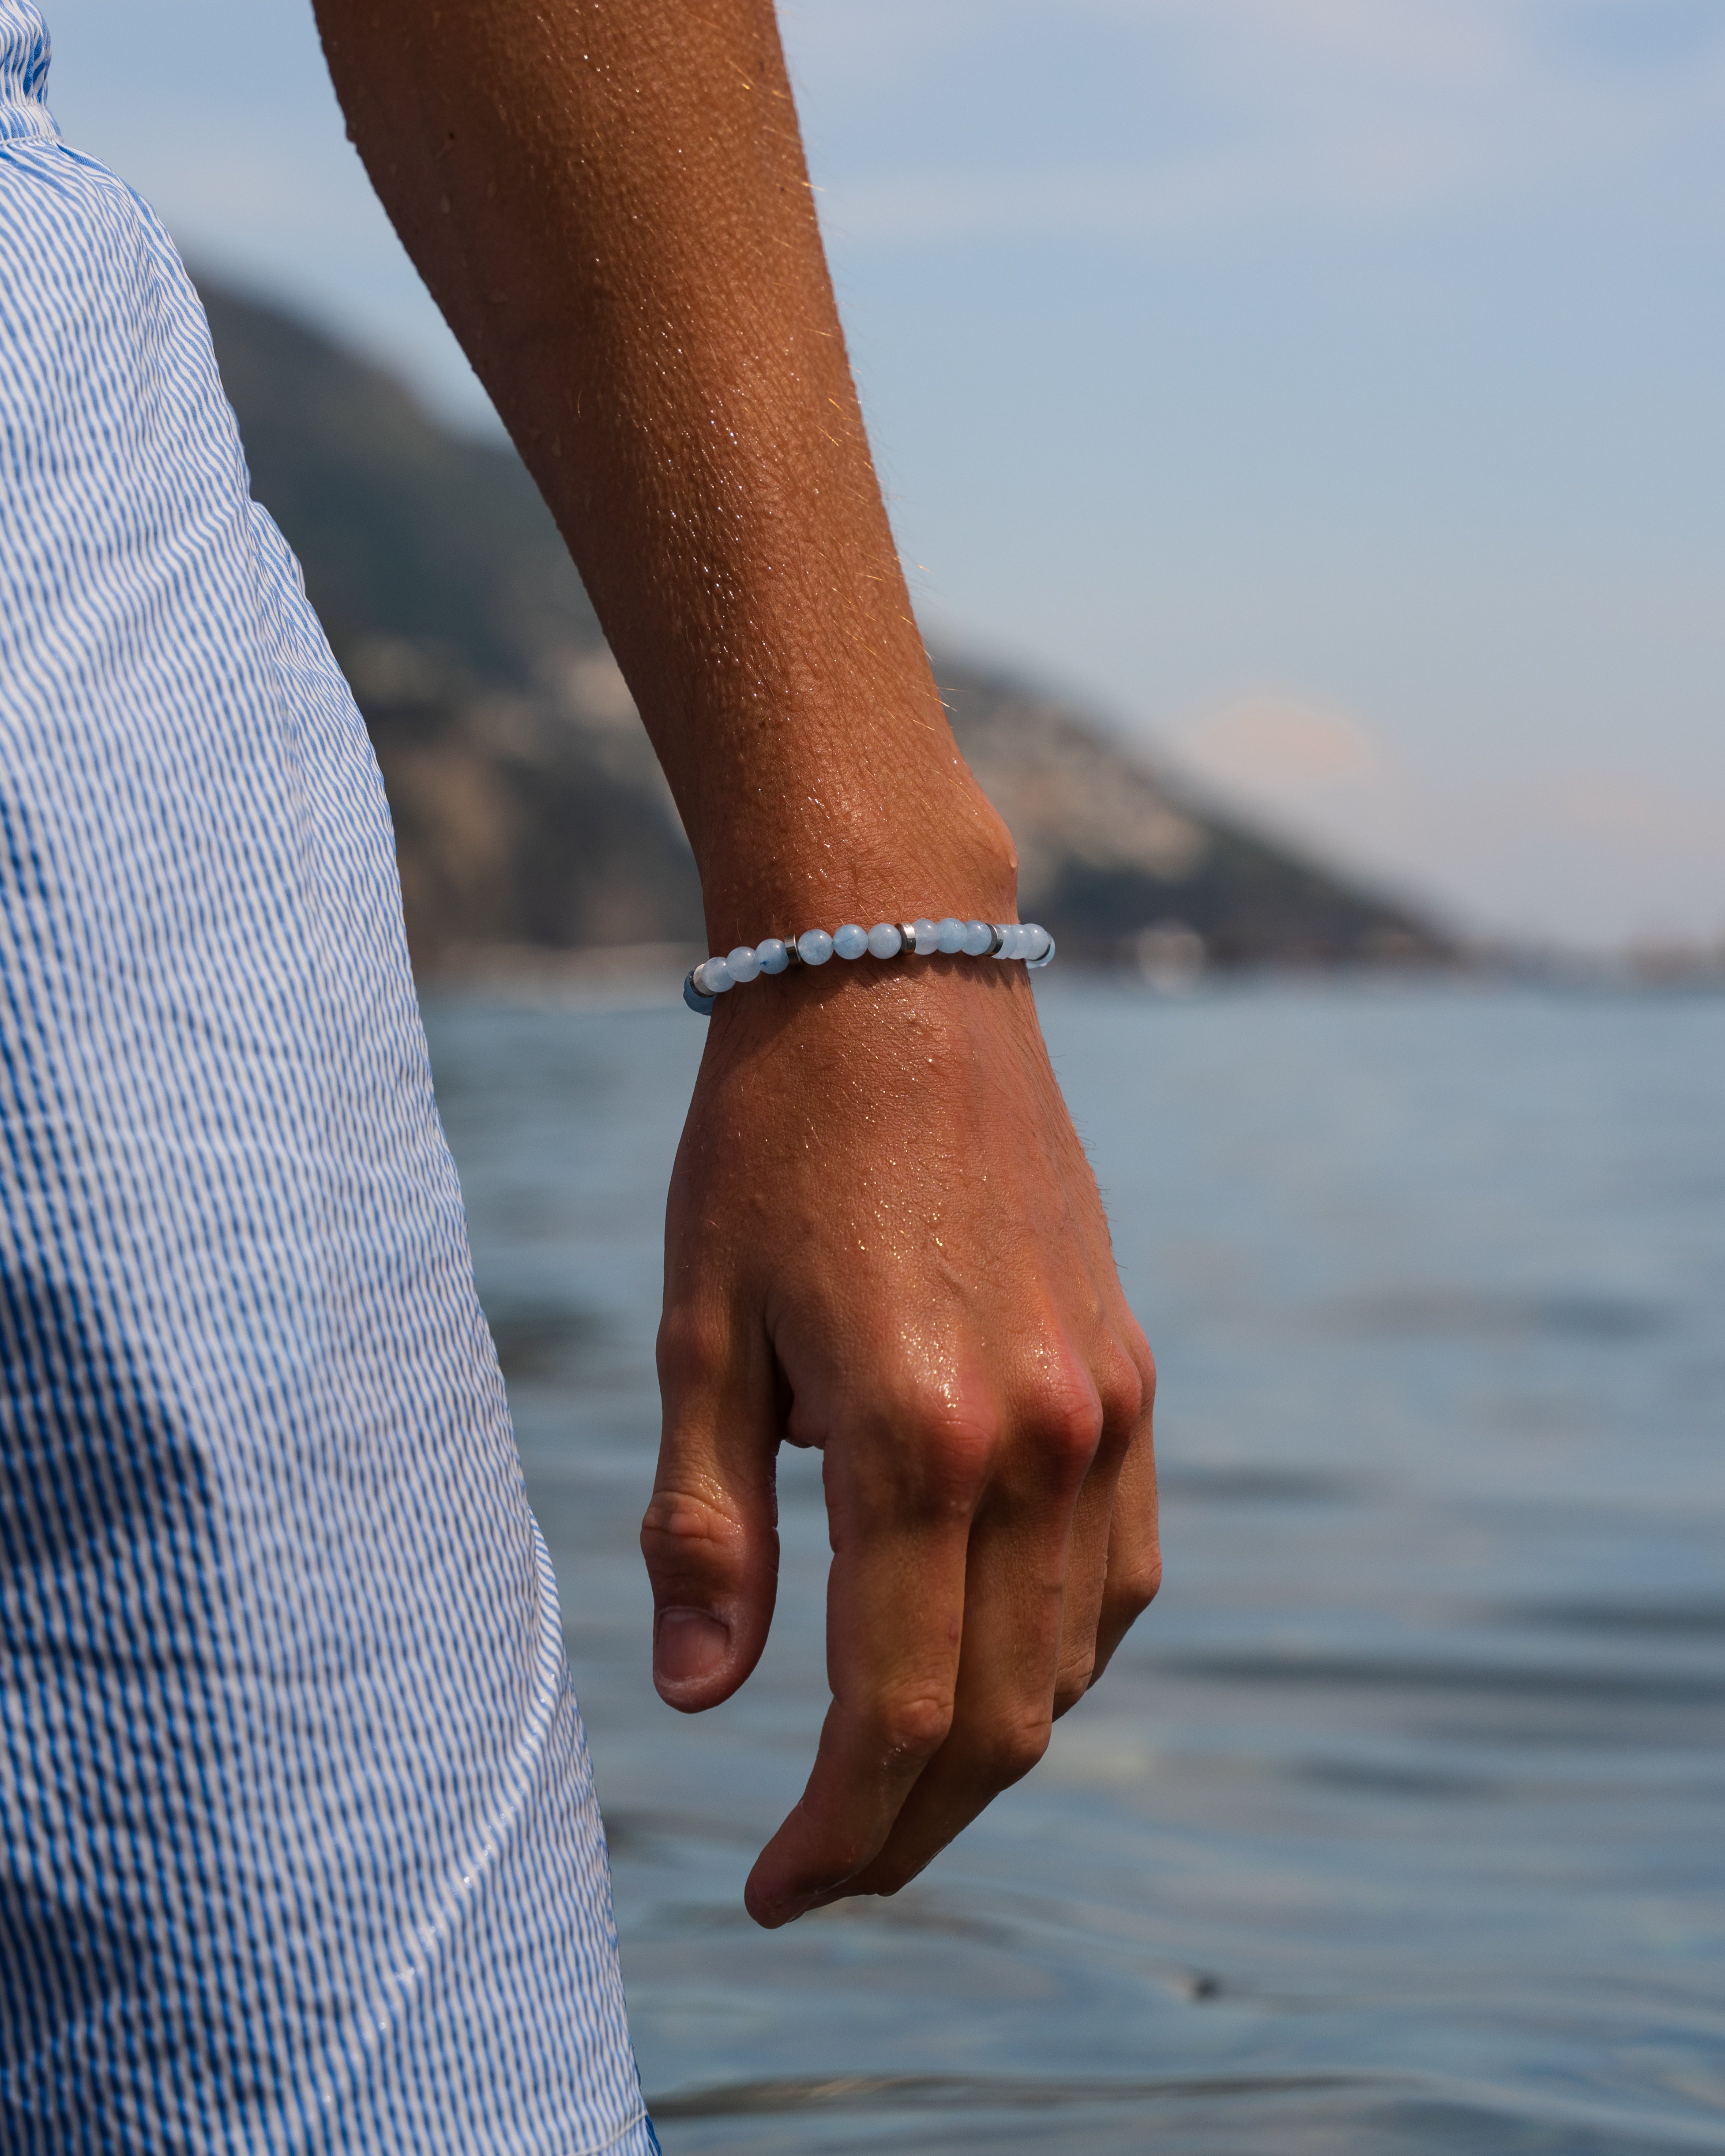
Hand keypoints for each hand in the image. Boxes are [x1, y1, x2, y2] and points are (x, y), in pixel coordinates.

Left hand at [641, 954, 1159, 1926]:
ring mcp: (1104, 1408)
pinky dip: (1061, 1654)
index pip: (895, 1713)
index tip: (774, 1892)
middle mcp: (1038, 1440)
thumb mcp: (701, 1330)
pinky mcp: (1128, 1371)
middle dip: (909, 1824)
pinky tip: (992, 1658)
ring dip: (989, 1749)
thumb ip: (707, 1527)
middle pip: (1000, 1716)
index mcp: (915, 1438)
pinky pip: (1122, 1569)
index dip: (838, 1836)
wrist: (894, 979)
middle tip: (822, 1866)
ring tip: (891, 1780)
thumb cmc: (770, 1145)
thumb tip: (698, 1702)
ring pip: (1075, 1660)